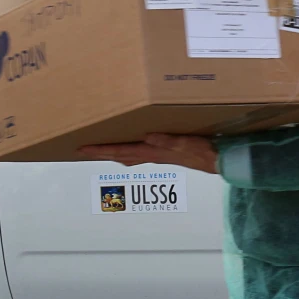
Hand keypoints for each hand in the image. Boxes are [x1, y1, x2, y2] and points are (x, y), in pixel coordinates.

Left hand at [78, 134, 217, 173]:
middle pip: (119, 156)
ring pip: (127, 157)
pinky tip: (128, 150)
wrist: (216, 162)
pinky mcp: (164, 155)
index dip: (101, 150)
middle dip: (100, 154)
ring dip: (111, 155)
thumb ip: (167, 140)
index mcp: (152, 152)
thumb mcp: (186, 143)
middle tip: (82, 150)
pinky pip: (137, 155)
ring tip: (98, 151)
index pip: (121, 151)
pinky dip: (126, 153)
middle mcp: (151, 155)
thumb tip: (147, 136)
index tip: (83, 149)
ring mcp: (157, 156)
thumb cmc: (202, 151)